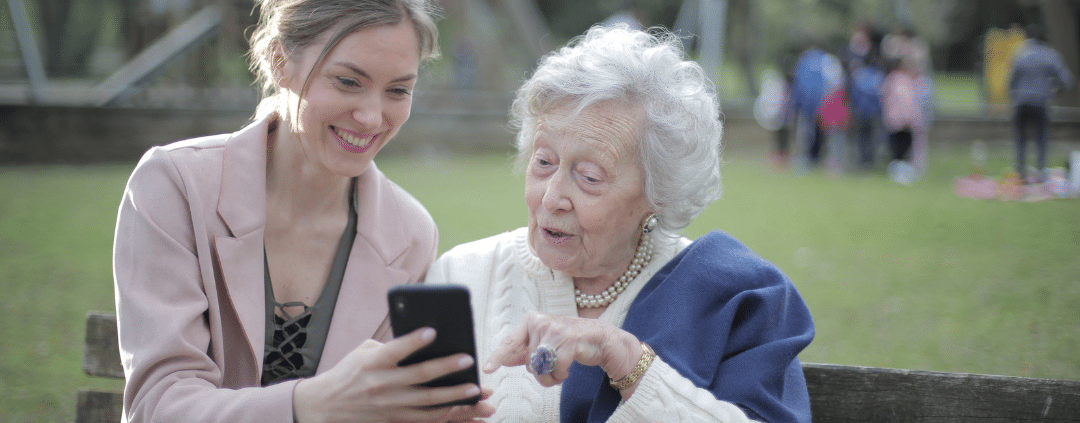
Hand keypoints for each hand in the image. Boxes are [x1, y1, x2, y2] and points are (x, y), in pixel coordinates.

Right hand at [293, 327, 494, 422]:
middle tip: (468, 359)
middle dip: (446, 367)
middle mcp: (381, 383)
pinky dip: (441, 413)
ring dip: (453, 395)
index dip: (414, 341)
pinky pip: (422, 418)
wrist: (325, 405)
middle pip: (419, 375)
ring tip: (473, 388)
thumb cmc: (348, 372)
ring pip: (426, 401)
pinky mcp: (392, 418)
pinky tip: (457, 406)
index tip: (433, 331)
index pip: (395, 350)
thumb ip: (390, 347)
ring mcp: (388, 404)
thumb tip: (420, 342)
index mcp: (372, 362)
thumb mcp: (363, 352)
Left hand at [482, 311, 641, 387]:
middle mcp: (542, 322)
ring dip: (551, 376)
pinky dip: (561, 375)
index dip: (498, 356)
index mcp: (532, 321)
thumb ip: (524, 351)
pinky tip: (568, 369)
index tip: (487, 368)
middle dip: (540, 372)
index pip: (510, 342)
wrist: (601, 339)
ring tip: (561, 369)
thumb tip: (503, 359)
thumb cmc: (571, 341)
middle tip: (553, 367)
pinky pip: (556, 369)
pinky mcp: (570, 340)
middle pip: (529, 361)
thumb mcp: (545, 344)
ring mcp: (556, 330)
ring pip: (541, 367)